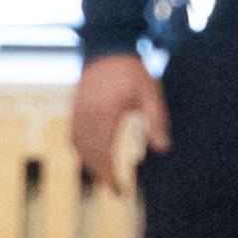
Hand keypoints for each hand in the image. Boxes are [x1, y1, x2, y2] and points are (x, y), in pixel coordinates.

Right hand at [69, 54, 166, 194]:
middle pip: (89, 154)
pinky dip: (82, 150)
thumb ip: (156, 120)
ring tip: (103, 177)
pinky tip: (91, 155)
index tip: (120, 191)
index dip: (111, 175)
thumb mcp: (150, 93)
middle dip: (101, 175)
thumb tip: (162, 148)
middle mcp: (87, 115)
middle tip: (113, 191)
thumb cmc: (131, 70)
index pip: (104, 153)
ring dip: (89, 164)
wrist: (106, 46)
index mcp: (105, 114)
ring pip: (78, 146)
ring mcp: (78, 111)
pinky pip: (74, 135)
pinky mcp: (75, 107)